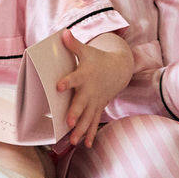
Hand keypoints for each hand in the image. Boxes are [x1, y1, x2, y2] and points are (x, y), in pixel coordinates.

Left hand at [54, 30, 130, 146]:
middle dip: (75, 113)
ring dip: (81, 129)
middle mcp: (90, 91)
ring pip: (87, 117)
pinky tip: (86, 145)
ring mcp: (95, 101)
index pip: (74, 78)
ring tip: (73, 141)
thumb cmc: (98, 59)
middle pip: (82, 103)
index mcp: (85, 76)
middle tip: (68, 123)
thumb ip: (74, 44)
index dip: (67, 82)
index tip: (58, 86)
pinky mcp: (98, 108)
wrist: (119, 69)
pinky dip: (90, 133)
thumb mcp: (87, 50)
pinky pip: (94, 122)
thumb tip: (64, 32)